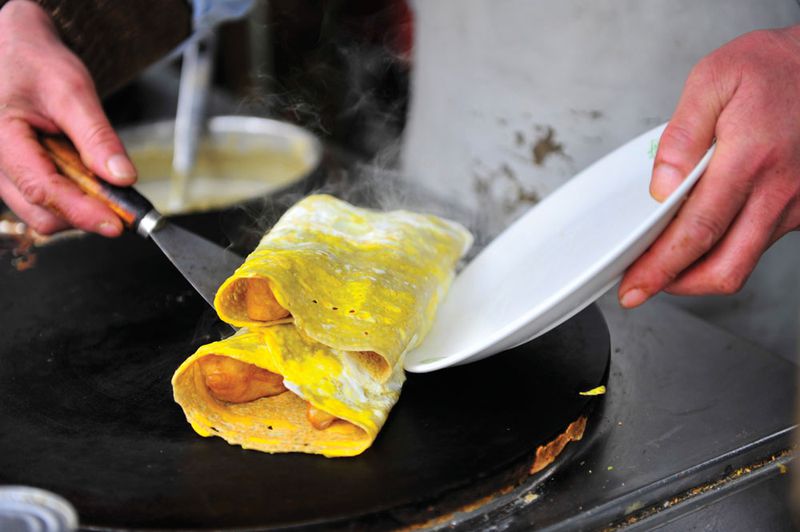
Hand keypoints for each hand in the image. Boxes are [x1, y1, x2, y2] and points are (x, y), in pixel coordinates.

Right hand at [0, 0, 135, 236]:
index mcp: (0, 137)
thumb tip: (123, 178)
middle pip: (42, 212)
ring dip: (79, 207)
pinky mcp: (14, 178)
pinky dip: (71, 199)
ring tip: (97, 174)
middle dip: (85, 213)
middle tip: (123, 201)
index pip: (42, 189)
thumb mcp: (73, 91)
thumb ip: (97, 137)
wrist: (17, 52)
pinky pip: (42, 204)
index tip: (118, 223)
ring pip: (42, 214)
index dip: (83, 211)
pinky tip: (84, 176)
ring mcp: (1, 174)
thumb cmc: (36, 64)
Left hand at [619, 26, 799, 307]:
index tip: (634, 285)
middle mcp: (777, 191)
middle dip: (677, 286)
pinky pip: (757, 246)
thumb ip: (682, 136)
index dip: (661, 267)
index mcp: (750, 160)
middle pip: (724, 267)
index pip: (698, 231)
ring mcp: (794, 204)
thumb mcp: (714, 80)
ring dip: (698, 273)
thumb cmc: (773, 69)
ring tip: (662, 264)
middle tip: (641, 287)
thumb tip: (661, 187)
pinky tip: (698, 242)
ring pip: (742, 262)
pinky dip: (723, 254)